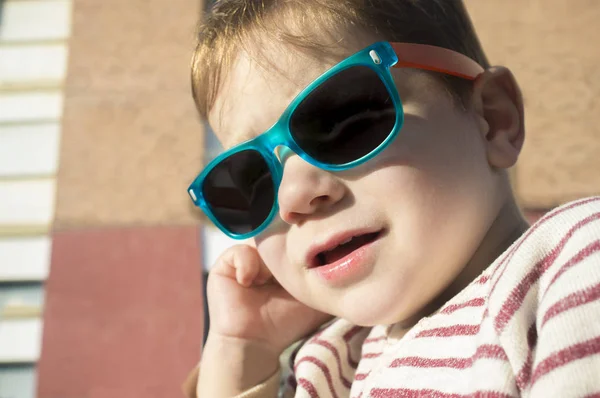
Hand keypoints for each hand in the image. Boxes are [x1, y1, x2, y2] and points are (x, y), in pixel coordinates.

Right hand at [206, 244, 332, 354]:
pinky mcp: (225, 265)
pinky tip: (250, 283)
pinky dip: (247, 265)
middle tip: (292, 258)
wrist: (259, 343)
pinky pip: (238, 251)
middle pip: (276, 236)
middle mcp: (264, 256)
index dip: (300, 240)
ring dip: (267, 261)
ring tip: (269, 281)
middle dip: (285, 246)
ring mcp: (244, 258)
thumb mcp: (313, 293)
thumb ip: (327, 274)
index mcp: (283, 261)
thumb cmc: (289, 322)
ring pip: (260, 242)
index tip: (308, 246)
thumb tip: (348, 256)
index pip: (293, 238)